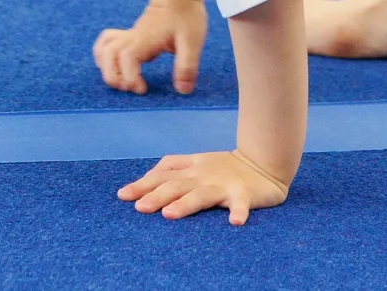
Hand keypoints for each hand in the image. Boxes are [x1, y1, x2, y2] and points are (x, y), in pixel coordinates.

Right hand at [93, 0, 206, 94]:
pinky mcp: (129, 36)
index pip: (126, 58)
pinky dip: (104, 58)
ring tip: (122, 81)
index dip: (130, 77)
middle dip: (113, 76)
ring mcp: (128, 36)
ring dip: (106, 69)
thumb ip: (187, 65)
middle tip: (131, 87)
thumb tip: (182, 90)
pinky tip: (117, 68)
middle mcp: (132, 37)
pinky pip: (106, 45)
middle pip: (107, 55)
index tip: (143, 89)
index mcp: (146, 39)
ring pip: (102, 49)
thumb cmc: (186, 17)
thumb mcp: (192, 42)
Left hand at [118, 149, 291, 223]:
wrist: (263, 163)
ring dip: (186, 204)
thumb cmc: (224, 167)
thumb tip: (144, 179)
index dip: (143, 184)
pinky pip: (241, 205)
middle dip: (157, 196)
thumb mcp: (195, 163)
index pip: (162, 176)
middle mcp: (202, 176)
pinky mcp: (244, 194)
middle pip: (176, 186)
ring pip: (202, 195)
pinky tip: (235, 223)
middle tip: (140, 208)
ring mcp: (223, 185)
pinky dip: (239, 212)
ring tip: (170, 215)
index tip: (123, 195)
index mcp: (190, 170)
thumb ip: (172, 168)